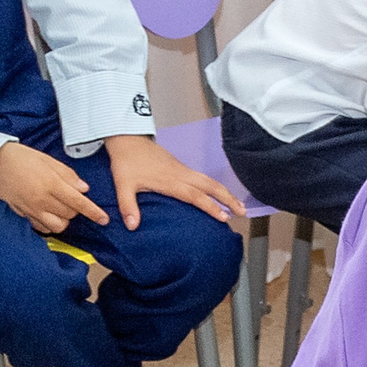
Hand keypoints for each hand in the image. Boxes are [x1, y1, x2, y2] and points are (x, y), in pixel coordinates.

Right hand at [0, 141, 108, 233]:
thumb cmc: (20, 157)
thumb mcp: (47, 160)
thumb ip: (67, 175)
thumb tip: (84, 189)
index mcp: (50, 184)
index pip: (79, 203)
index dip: (94, 213)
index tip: (104, 219)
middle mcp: (42, 199)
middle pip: (70, 215)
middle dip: (76, 209)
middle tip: (71, 198)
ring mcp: (31, 208)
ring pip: (58, 226)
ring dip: (64, 219)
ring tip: (61, 208)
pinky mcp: (22, 213)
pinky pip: (42, 227)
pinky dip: (49, 224)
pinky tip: (49, 214)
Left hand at [102, 132, 243, 230]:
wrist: (127, 140)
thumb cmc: (126, 162)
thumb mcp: (123, 186)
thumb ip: (128, 206)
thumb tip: (132, 226)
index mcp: (170, 181)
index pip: (195, 195)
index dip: (211, 206)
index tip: (224, 216)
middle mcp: (181, 175)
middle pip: (211, 186)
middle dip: (228, 199)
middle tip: (243, 212)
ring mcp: (183, 170)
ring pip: (210, 181)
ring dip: (226, 193)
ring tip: (239, 205)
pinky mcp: (182, 168)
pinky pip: (204, 178)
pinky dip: (216, 187)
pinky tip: (220, 194)